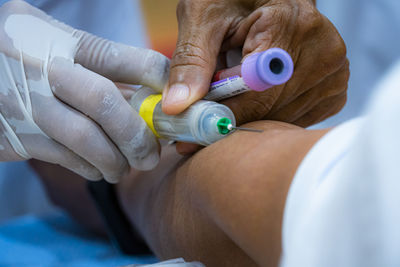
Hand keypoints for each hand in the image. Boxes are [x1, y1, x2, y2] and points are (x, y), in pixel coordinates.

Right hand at [0, 0, 169, 181]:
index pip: (118, 58)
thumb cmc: (25, 60)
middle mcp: (36, 66)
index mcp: (56, 38)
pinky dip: (89, 168)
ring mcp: (20, 102)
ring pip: (84, 139)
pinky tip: (98, 168)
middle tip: (152, 155)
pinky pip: (63, 158)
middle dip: (137, 135)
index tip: (174, 104)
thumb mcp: (56, 46)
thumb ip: (100, 67)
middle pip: (104, 102)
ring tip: (125, 167)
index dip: (156, 81)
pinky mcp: (11, 135)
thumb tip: (154, 96)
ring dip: (114, 160)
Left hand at [162, 0, 348, 126]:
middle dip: (232, 116)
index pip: (257, 91)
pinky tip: (255, 98)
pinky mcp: (333, 87)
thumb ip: (191, 60)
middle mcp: (324, 49)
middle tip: (202, 119)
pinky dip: (269, 116)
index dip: (223, 112)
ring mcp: (334, 72)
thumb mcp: (203, 18)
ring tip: (230, 97)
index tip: (193, 127)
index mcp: (292, 23)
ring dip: (250, 117)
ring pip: (282, 118)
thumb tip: (178, 106)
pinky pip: (297, 118)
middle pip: (270, 109)